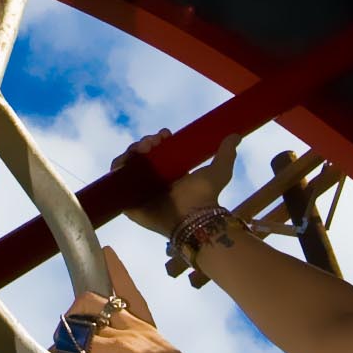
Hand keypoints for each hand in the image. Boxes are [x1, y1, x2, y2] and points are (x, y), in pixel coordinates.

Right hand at [78, 249, 210, 352]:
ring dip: (72, 349)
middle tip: (62, 332)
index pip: (113, 287)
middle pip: (97, 315)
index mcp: (134, 320)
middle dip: (77, 315)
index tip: (100, 250)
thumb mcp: (120, 352)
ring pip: (90, 346)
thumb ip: (90, 342)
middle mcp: (128, 336)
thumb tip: (67, 343)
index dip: (106, 270)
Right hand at [121, 132, 235, 237]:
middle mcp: (153, 179)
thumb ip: (226, 153)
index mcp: (170, 171)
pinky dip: (117, 168)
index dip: (158, 139)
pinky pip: (115, 181)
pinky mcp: (128, 201)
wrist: (194, 217)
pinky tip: (125, 161)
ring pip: (128, 164)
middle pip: (141, 154)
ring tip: (143, 149)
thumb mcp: (219, 171)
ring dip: (132, 151)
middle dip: (145, 142)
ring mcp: (139, 189)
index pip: (157, 150)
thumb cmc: (205, 196)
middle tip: (154, 142)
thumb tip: (236, 135)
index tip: (166, 135)